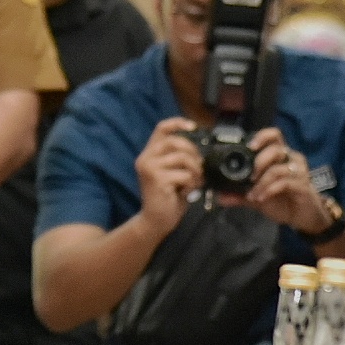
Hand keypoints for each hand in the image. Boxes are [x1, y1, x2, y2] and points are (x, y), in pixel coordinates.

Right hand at [132, 118, 202, 237]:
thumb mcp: (172, 174)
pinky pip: (184, 174)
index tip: (193, 126)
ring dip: (195, 170)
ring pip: (182, 158)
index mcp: (149, 154)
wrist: (155, 221)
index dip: (178, 123)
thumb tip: (199, 152)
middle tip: (199, 168)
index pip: (161, 128)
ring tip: (194, 181)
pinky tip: (187, 191)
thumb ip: (178, 159)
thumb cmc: (167, 198)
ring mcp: (150, 168)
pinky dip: (191, 183)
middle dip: (193, 153)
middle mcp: (146, 158)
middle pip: (176, 142)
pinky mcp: (157, 179)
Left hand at [243, 128, 331, 234]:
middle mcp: (291, 159)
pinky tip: (261, 199)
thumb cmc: (283, 201)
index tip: (249, 146)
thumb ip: (240, 194)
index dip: (261, 136)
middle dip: (259, 161)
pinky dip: (269, 190)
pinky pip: (285, 182)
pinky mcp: (303, 185)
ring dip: (261, 182)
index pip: (274, 135)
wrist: (303, 217)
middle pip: (276, 148)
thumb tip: (220, 196)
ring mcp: (299, 171)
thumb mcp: (258, 196)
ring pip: (278, 168)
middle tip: (249, 177)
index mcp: (281, 156)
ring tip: (252, 195)